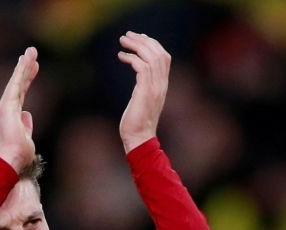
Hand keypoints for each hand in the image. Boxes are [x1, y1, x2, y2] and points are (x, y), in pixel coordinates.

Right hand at [0, 47, 38, 173]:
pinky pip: (16, 84)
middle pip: (19, 84)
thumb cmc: (18, 154)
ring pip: (17, 81)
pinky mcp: (7, 105)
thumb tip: (28, 115)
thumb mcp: (26, 137)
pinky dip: (21, 72)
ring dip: (24, 65)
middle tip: (32, 53)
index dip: (27, 80)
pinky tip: (26, 60)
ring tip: (31, 51)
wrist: (10, 161)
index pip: (21, 94)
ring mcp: (5, 106)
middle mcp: (6, 109)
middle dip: (26, 68)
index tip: (34, 69)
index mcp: (11, 116)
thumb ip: (26, 125)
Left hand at [117, 32, 170, 152]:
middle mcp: (161, 85)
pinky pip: (141, 67)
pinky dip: (131, 58)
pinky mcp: (145, 92)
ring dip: (136, 46)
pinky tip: (121, 57)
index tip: (139, 38)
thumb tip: (139, 76)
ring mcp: (155, 88)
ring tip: (122, 41)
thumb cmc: (137, 123)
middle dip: (143, 41)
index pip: (164, 57)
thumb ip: (144, 87)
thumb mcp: (143, 100)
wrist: (139, 139)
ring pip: (151, 58)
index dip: (152, 44)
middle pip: (159, 53)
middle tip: (127, 35)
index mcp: (162, 86)